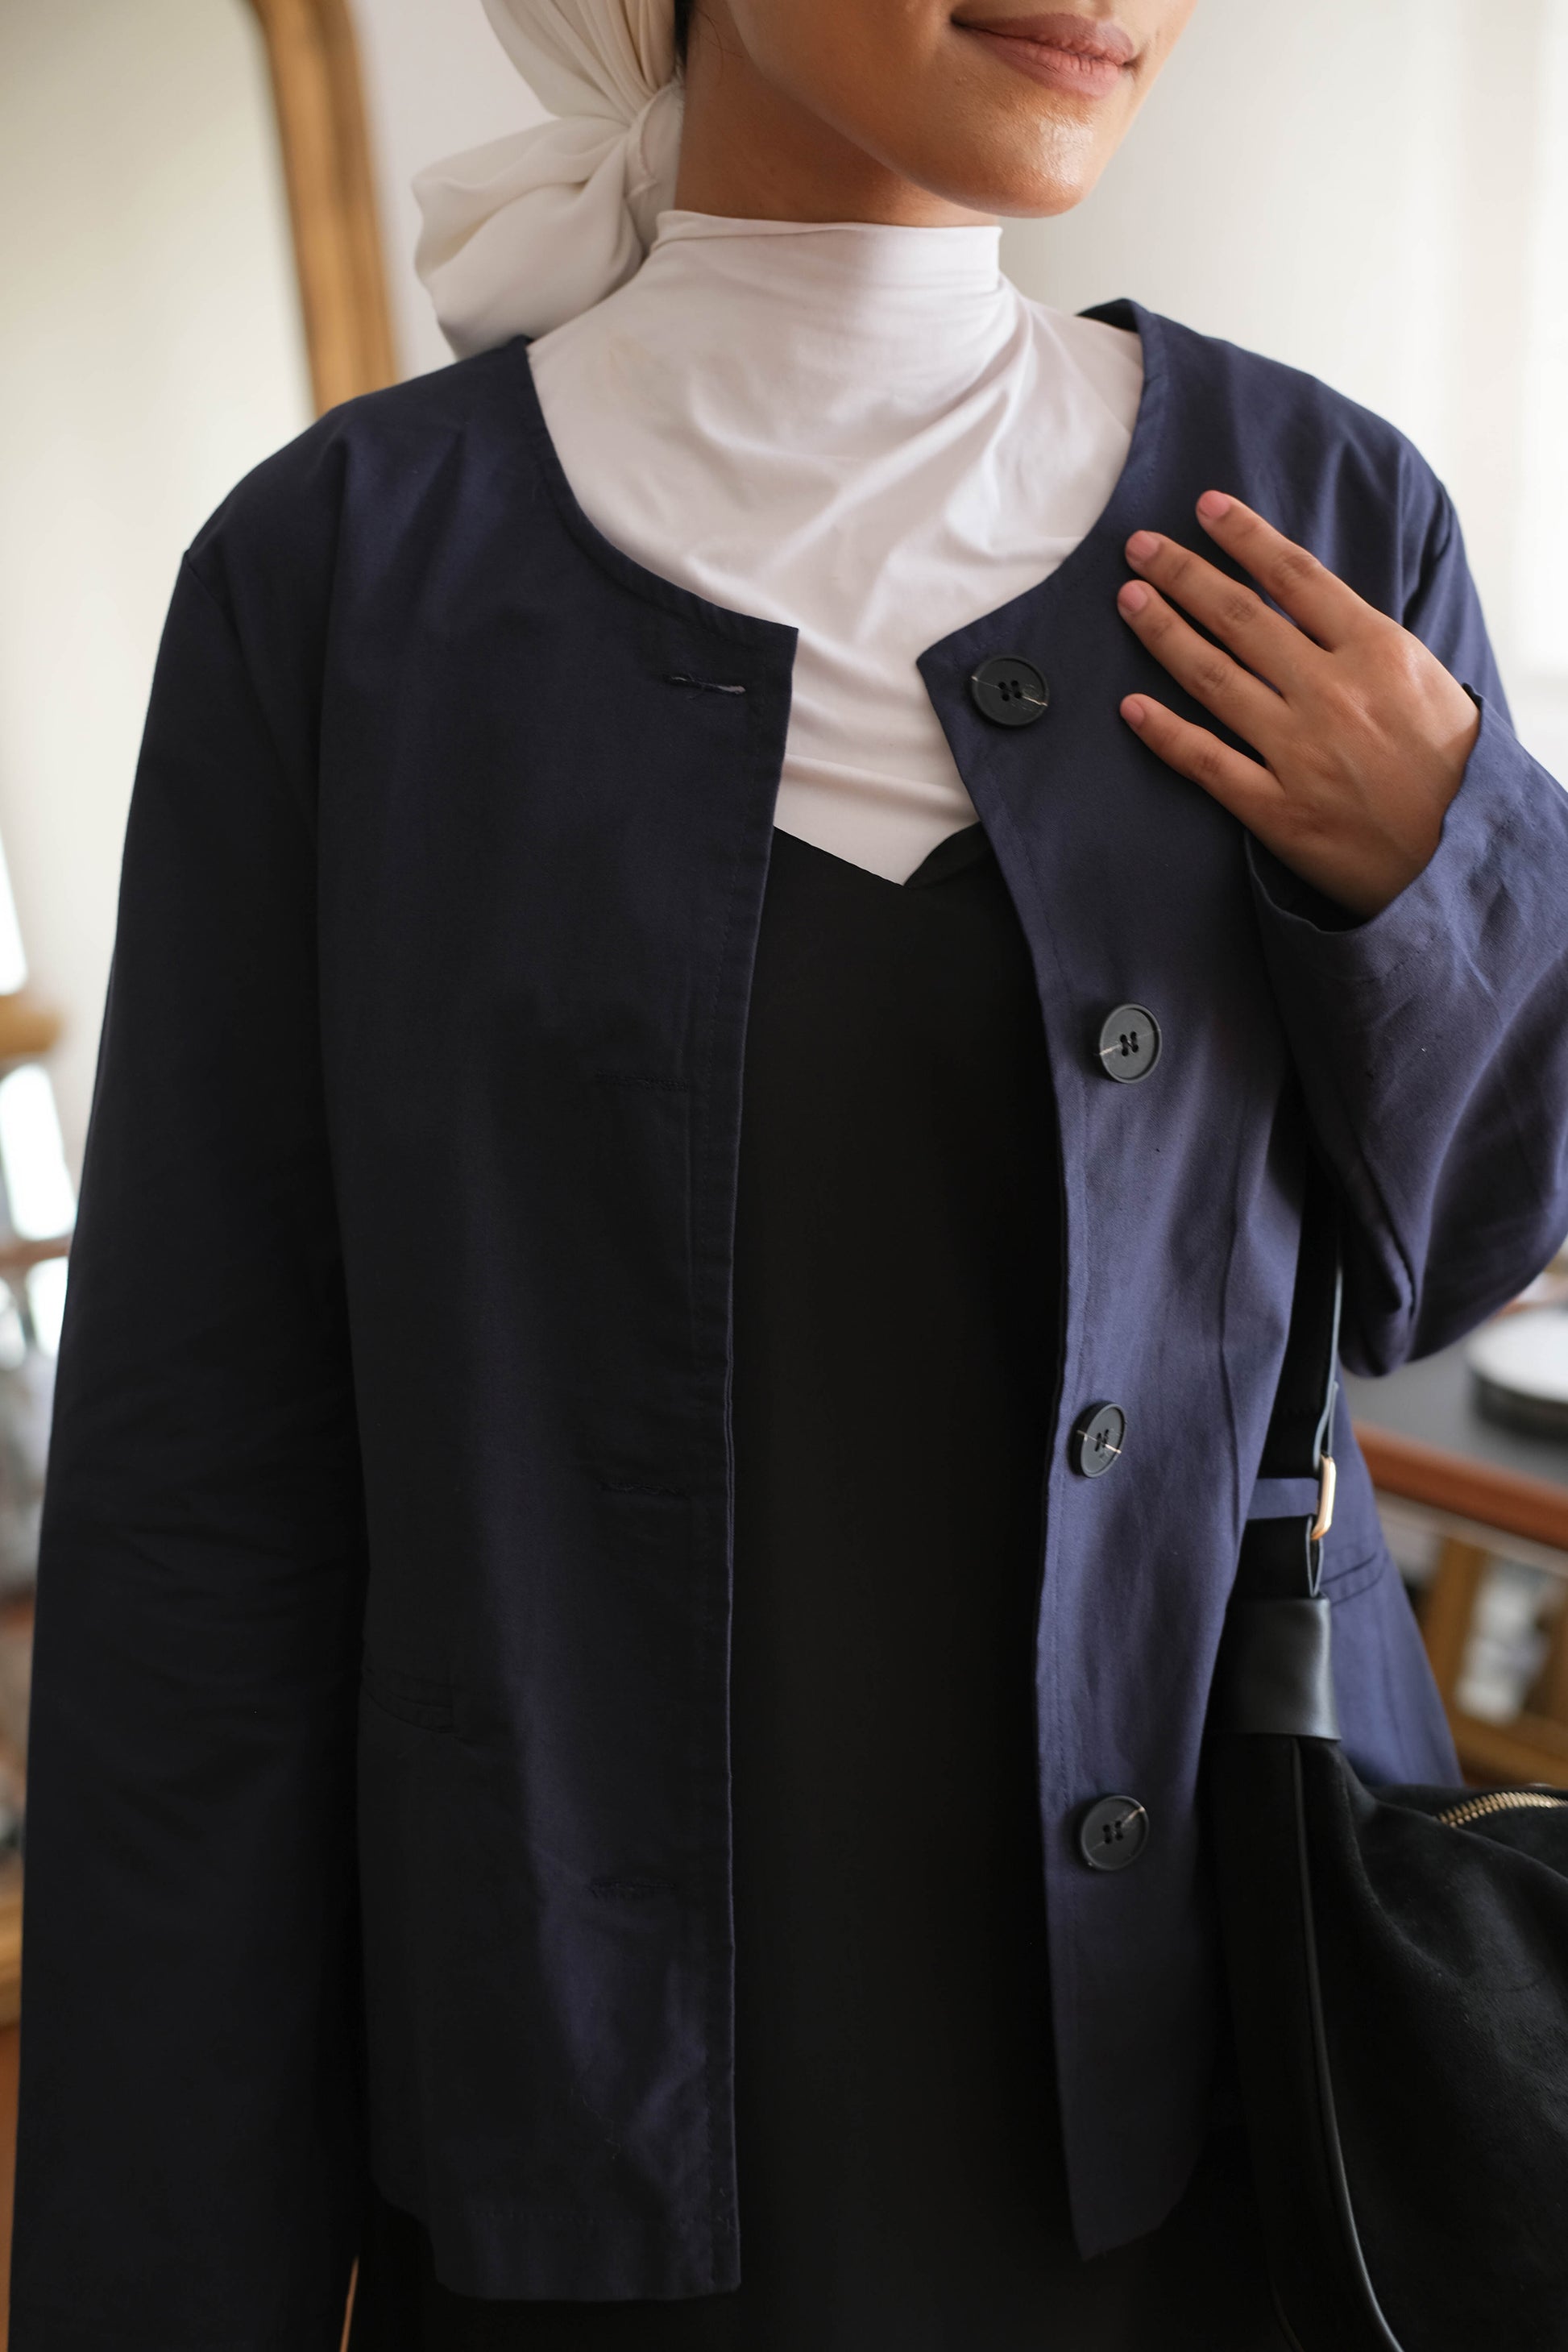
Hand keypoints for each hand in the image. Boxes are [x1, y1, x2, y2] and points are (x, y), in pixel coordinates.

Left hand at [1115, 492, 1480, 918]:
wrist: (1457, 856)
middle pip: (1241, 617)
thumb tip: (1310, 601)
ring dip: (1165, 633)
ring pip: (1214, 678)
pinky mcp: (1277, 809)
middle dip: (1184, 575)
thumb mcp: (1426, 680)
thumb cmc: (1447, 765)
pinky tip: (1131, 708)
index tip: (1206, 508)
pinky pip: (1207, 762)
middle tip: (1140, 547)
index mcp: (1376, 651)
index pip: (1297, 576)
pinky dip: (1165, 733)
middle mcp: (1332, 692)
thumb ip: (1367, 641)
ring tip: (1129, 600)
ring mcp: (1300, 751)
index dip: (1245, 537)